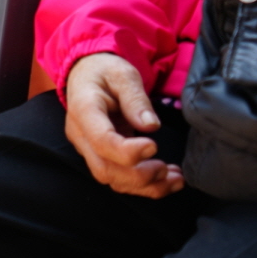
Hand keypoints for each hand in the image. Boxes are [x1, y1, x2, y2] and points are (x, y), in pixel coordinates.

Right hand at [64, 53, 183, 197]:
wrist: (87, 74)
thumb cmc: (104, 71)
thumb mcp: (122, 74)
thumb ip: (135, 98)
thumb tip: (151, 125)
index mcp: (84, 109)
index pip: (102, 141)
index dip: (128, 152)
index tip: (154, 145)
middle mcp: (81, 135)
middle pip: (105, 169)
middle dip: (140, 176)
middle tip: (168, 169)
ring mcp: (87, 148)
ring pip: (112, 179)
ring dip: (146, 186)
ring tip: (175, 179)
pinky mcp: (99, 156)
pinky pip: (118, 179)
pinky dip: (144, 185)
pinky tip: (167, 179)